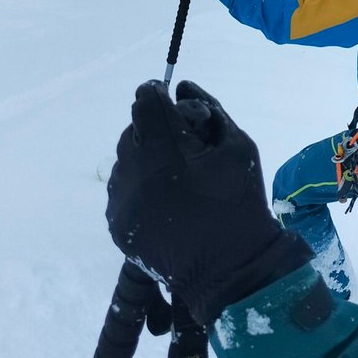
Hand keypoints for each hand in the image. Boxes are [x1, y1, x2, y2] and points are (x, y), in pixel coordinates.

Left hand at [107, 81, 310, 324]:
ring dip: (145, 160)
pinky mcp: (117, 224)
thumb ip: (210, 109)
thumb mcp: (238, 146)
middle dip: (155, 131)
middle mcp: (131, 169)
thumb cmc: (240, 203)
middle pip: (133, 130)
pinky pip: (122, 192)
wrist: (230, 270)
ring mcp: (121, 200)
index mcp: (161, 147)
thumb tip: (184, 86)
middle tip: (183, 149)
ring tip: (175, 181)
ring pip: (125, 161)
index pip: (145, 100)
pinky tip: (165, 204)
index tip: (175, 107)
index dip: (159, 97)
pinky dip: (140, 189)